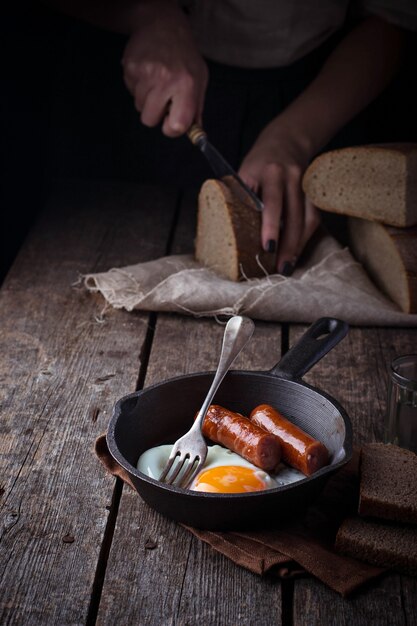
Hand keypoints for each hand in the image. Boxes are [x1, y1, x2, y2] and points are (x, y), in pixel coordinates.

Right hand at [121, 2, 207, 136]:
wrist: (163, 26)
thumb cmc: (184, 57)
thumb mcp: (199, 80)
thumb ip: (197, 109)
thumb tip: (198, 136)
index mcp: (187, 86)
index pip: (176, 125)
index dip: (172, 129)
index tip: (172, 123)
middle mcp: (166, 80)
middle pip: (150, 120)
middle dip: (155, 114)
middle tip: (163, 97)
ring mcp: (146, 74)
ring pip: (139, 108)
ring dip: (147, 99)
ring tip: (156, 81)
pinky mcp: (130, 68)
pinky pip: (131, 93)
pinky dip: (138, 88)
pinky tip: (147, 73)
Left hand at [239, 124, 320, 274]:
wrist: (286, 140)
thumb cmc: (257, 164)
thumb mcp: (242, 173)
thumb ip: (238, 197)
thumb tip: (223, 230)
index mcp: (262, 170)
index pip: (269, 200)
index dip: (270, 224)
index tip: (268, 246)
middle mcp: (286, 175)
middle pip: (290, 213)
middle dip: (286, 242)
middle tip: (280, 267)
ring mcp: (303, 182)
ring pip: (305, 217)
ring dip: (297, 244)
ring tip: (288, 265)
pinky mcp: (313, 190)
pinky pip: (313, 216)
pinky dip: (305, 236)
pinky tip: (297, 251)